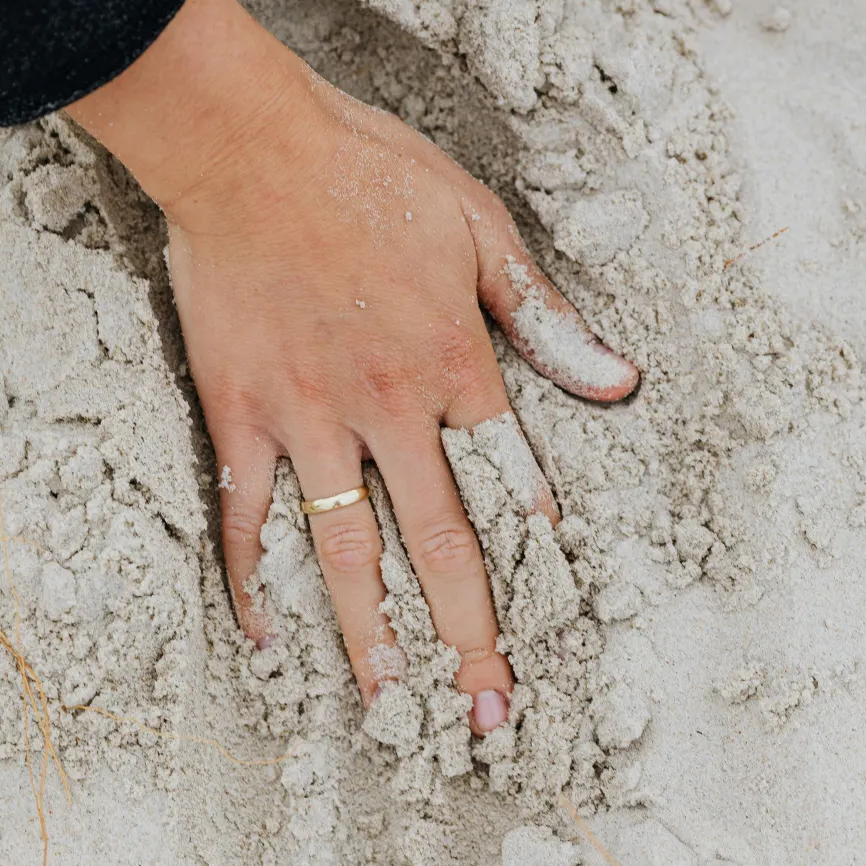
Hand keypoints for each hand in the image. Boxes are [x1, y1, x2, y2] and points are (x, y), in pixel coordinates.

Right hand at [67, 0, 637, 731]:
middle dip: (470, 639)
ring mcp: (311, 421)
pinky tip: (268, 636)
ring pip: (348, 553)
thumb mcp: (483, 230)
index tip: (559, 626)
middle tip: (487, 718)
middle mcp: (390, 411)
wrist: (250, 146)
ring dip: (373, 637)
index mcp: (458, 368)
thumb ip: (547, 318)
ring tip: (392, 709)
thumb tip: (623, 382)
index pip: (513, 485)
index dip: (538, 560)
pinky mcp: (242, 415)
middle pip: (441, 547)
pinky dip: (255, 578)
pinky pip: (249, 514)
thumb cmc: (371, 173)